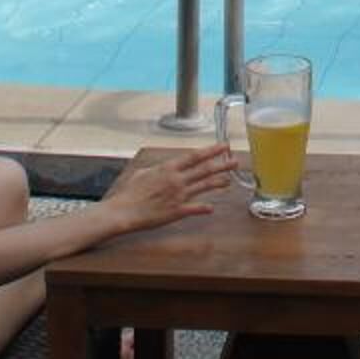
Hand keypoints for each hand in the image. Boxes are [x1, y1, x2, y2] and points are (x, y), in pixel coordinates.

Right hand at [101, 146, 240, 234]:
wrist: (123, 211)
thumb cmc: (129, 193)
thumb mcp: (142, 174)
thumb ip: (157, 170)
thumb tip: (164, 168)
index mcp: (168, 168)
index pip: (195, 156)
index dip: (212, 151)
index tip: (224, 146)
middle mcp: (177, 180)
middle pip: (204, 170)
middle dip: (222, 165)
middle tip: (236, 161)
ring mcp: (178, 196)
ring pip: (203, 187)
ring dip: (218, 183)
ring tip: (229, 180)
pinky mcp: (176, 212)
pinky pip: (194, 209)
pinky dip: (204, 208)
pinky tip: (212, 208)